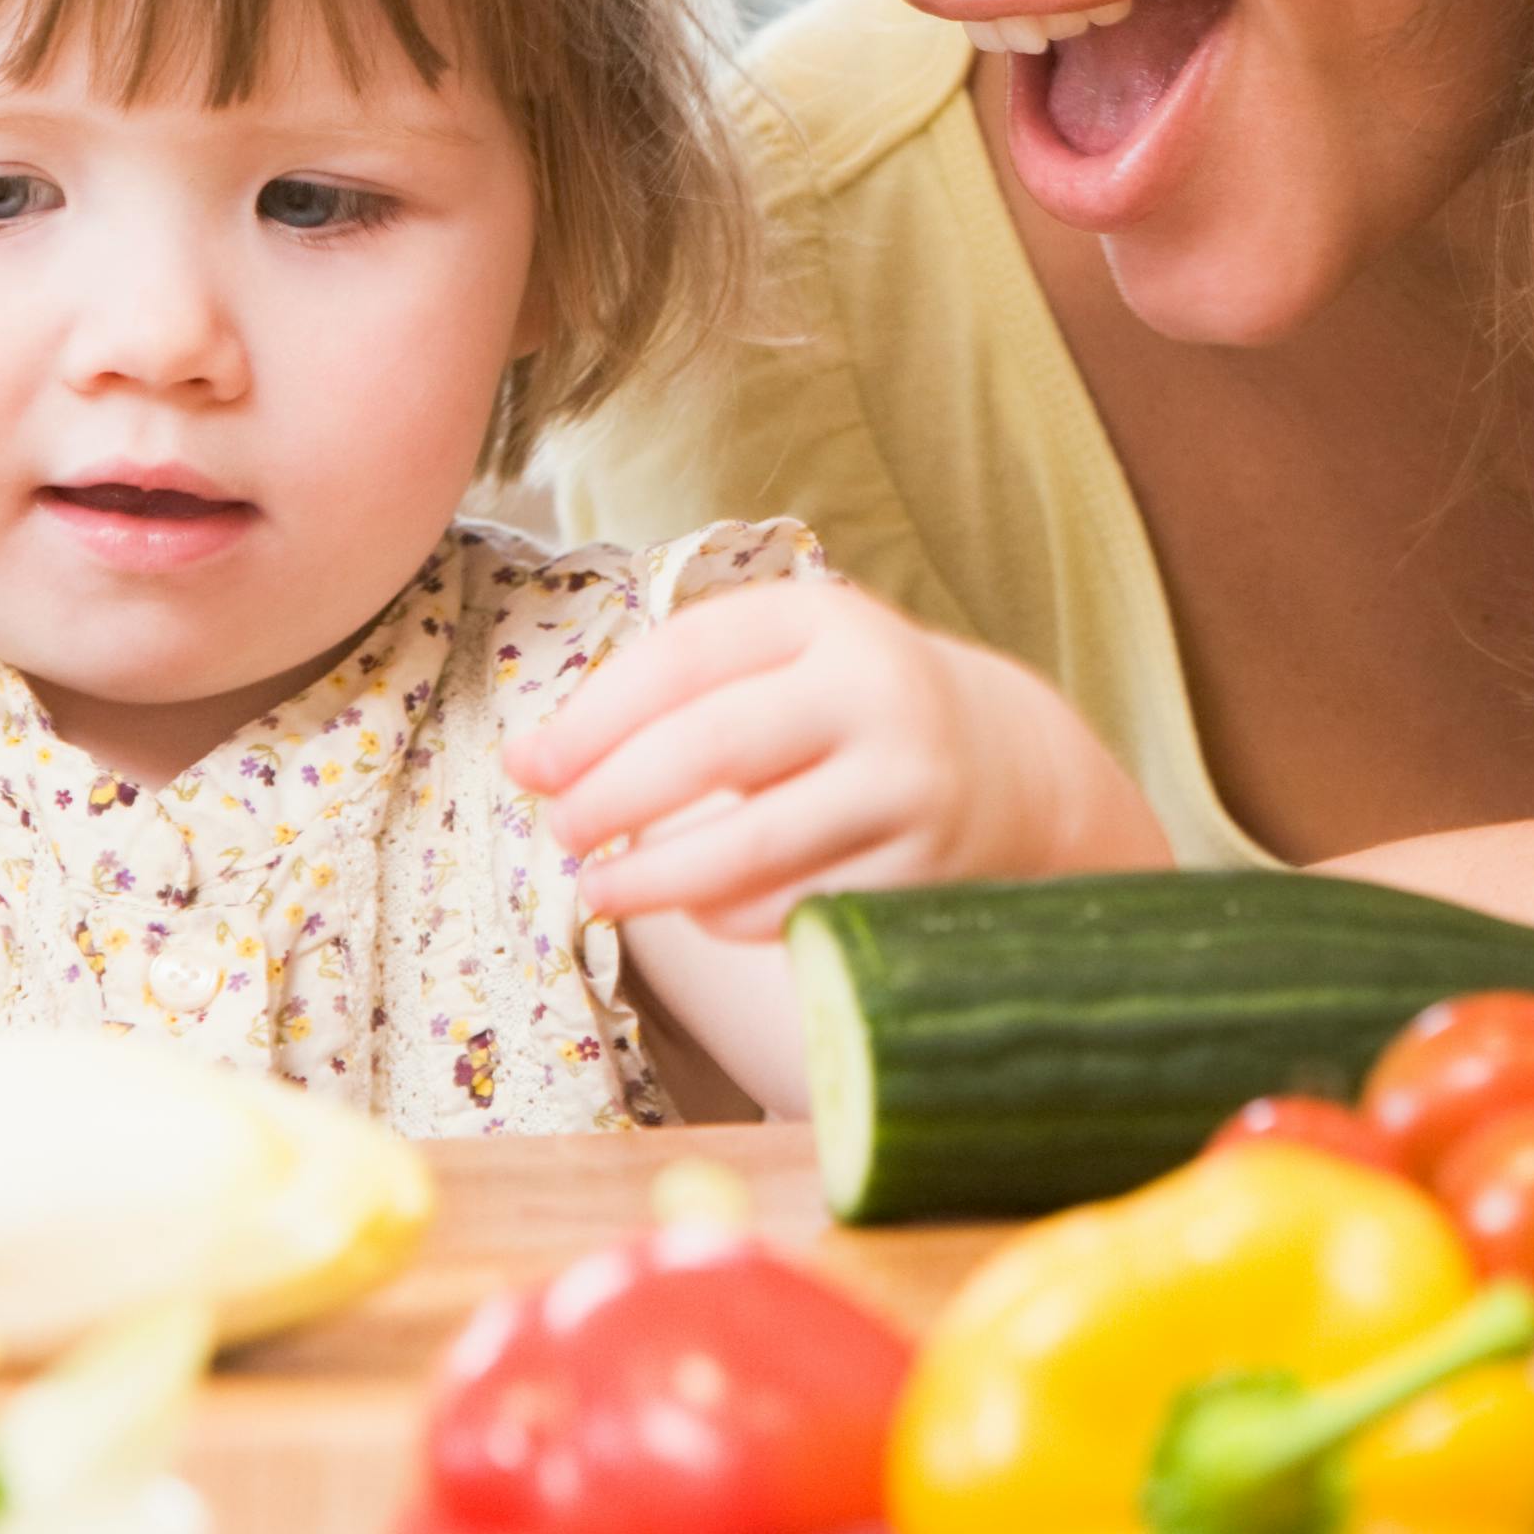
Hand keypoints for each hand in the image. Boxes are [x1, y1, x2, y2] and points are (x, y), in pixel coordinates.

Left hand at [510, 573, 1170, 938]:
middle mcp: (876, 690)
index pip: (683, 659)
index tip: (529, 767)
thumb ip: (657, 698)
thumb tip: (523, 762)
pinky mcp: (924, 867)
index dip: (592, 718)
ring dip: (653, 878)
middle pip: (711, 746)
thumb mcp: (775, 665)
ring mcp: (908, 781)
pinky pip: (795, 906)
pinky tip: (698, 906)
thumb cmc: (842, 710)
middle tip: (558, 832)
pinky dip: (726, 915)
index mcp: (824, 618)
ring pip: (751, 844)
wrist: (1009, 764)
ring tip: (596, 890)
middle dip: (612, 798)